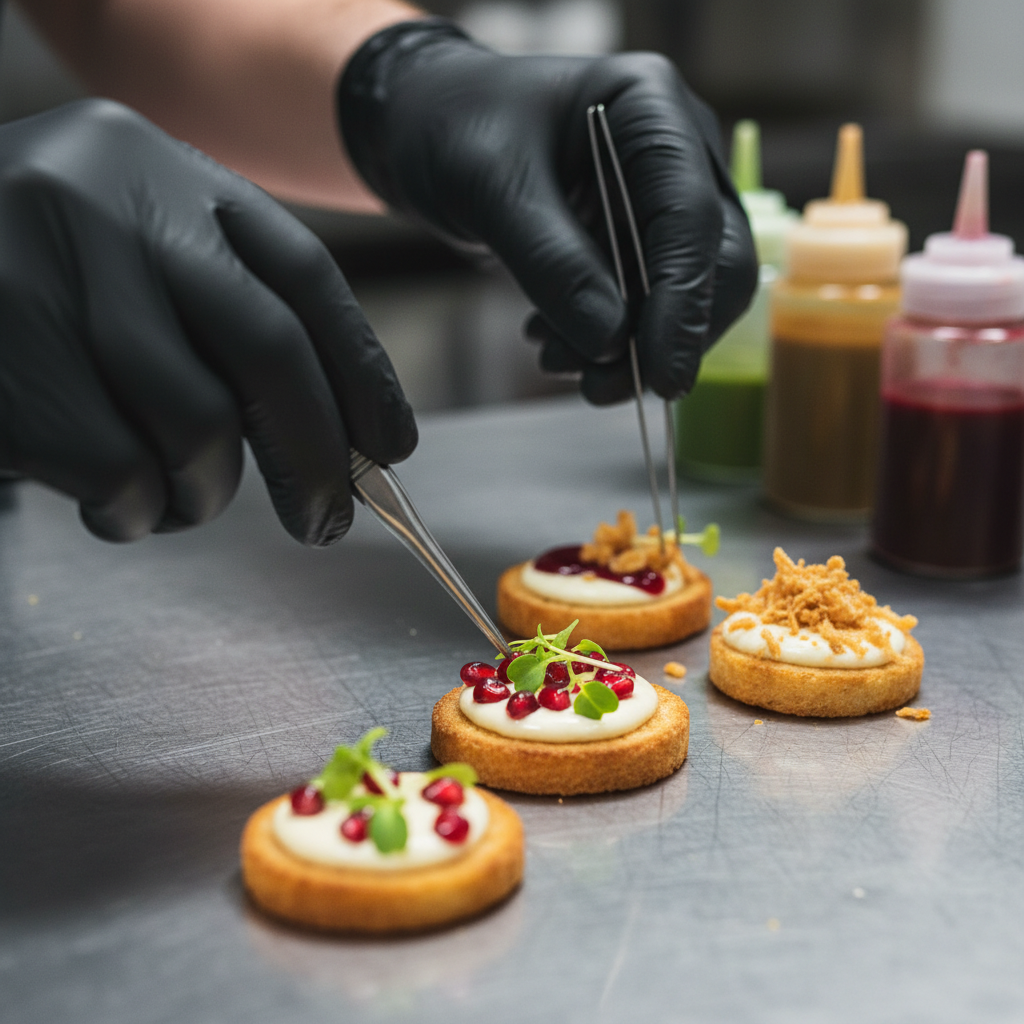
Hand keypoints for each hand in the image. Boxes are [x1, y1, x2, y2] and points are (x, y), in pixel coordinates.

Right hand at [0, 99, 414, 542]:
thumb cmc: (44, 279)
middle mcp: (108, 205)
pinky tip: (117, 503)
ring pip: (198, 427)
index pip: (305, 278)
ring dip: (207, 492)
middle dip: (316, 458)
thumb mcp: (138, 254)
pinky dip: (138, 512)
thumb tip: (348, 437)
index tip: (389, 448)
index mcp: (164, 172)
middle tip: (325, 522)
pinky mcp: (2, 364)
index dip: (364, 375)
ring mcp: (45, 278)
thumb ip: (232, 315)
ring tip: (182, 497)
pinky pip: (119, 473)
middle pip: (269, 351)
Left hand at [338, 19, 756, 403]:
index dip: (683, 305)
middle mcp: (674, 151)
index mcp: (651, 109)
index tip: (660, 376)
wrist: (424, 127)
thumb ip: (551, 260)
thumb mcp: (490, 187)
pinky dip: (602, 335)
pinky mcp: (634, 238)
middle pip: (712, 262)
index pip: (693, 217)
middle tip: (596, 386)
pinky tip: (547, 338)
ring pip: (679, 294)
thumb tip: (611, 341)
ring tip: (550, 356)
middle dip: (661, 335)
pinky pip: (641, 303)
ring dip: (625, 344)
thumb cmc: (453, 128)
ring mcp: (658, 197)